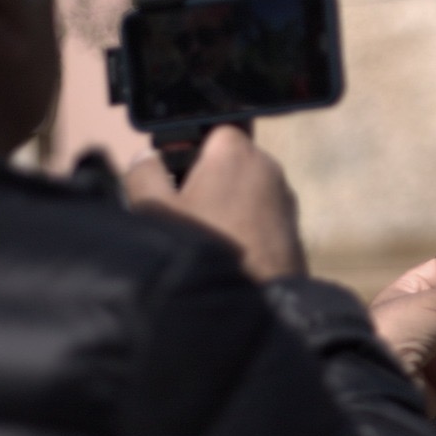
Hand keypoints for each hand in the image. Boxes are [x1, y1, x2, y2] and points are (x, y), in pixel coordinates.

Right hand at [123, 125, 305, 281]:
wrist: (253, 303)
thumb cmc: (205, 250)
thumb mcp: (156, 210)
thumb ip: (143, 175)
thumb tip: (144, 160)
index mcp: (235, 152)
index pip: (209, 132)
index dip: (187, 154)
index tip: (173, 182)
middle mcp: (267, 168)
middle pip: (227, 163)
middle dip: (205, 183)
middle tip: (183, 216)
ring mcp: (284, 200)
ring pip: (244, 193)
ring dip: (224, 209)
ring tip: (204, 240)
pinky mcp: (291, 230)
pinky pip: (260, 219)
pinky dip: (242, 231)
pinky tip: (225, 256)